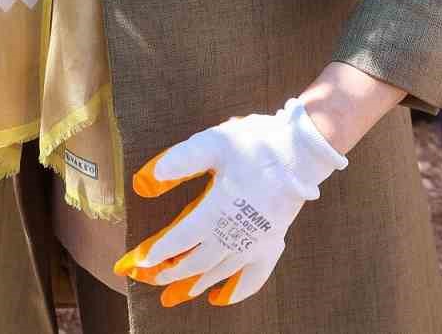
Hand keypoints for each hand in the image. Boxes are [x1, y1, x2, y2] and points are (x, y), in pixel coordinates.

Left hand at [114, 99, 346, 307]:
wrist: (302, 150)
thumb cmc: (256, 143)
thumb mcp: (212, 143)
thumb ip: (178, 162)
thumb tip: (144, 181)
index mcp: (218, 210)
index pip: (180, 239)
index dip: (157, 252)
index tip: (138, 262)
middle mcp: (236, 233)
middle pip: (197, 262)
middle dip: (171, 272)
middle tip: (150, 278)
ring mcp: (256, 243)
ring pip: (220, 272)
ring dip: (195, 284)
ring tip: (175, 294)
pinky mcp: (273, 243)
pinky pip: (254, 278)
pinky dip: (236, 291)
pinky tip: (220, 299)